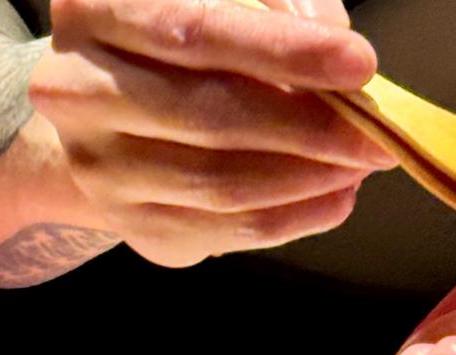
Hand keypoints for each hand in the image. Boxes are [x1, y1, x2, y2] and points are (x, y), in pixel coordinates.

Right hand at [28, 0, 395, 266]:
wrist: (112, 113)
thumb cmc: (185, 45)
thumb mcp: (224, 1)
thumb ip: (281, 9)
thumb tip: (340, 50)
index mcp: (96, 12)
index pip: (199, 32)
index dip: (285, 51)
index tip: (360, 63)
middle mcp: (79, 90)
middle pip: (214, 117)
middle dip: (313, 129)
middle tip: (377, 135)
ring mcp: (99, 167)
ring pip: (224, 184)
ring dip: (312, 178)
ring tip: (361, 163)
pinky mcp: (133, 224)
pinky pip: (232, 231)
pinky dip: (299, 216)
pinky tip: (337, 195)